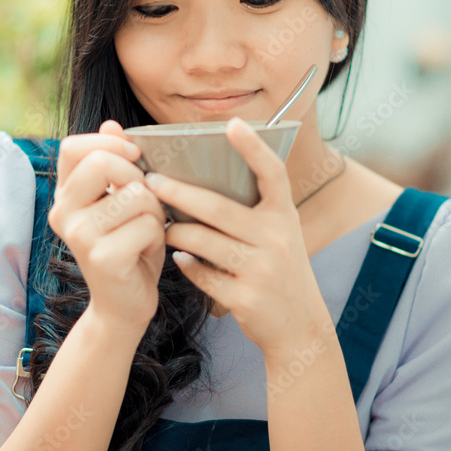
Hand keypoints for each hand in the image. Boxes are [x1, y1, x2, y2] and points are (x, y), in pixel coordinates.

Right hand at [47, 120, 166, 337]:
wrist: (124, 306)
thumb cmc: (129, 247)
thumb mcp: (122, 202)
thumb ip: (115, 164)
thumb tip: (112, 125)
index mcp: (64, 195)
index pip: (72, 147)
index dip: (108, 144)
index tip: (134, 156)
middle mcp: (63, 213)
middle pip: (103, 163)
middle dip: (138, 178)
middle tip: (144, 203)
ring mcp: (79, 235)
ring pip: (136, 195)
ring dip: (154, 212)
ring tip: (146, 231)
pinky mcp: (103, 256)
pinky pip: (147, 224)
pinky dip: (157, 236)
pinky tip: (146, 251)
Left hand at [143, 116, 330, 360]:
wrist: (299, 327)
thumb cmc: (279, 270)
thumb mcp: (279, 234)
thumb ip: (253, 209)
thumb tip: (203, 178)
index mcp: (284, 216)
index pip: (273, 173)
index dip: (254, 147)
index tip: (231, 123)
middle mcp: (276, 238)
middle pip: (218, 207)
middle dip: (179, 192)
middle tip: (151, 181)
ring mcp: (262, 269)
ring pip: (202, 241)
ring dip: (175, 231)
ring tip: (162, 226)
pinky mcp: (246, 297)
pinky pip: (202, 274)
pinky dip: (186, 265)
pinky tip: (177, 258)